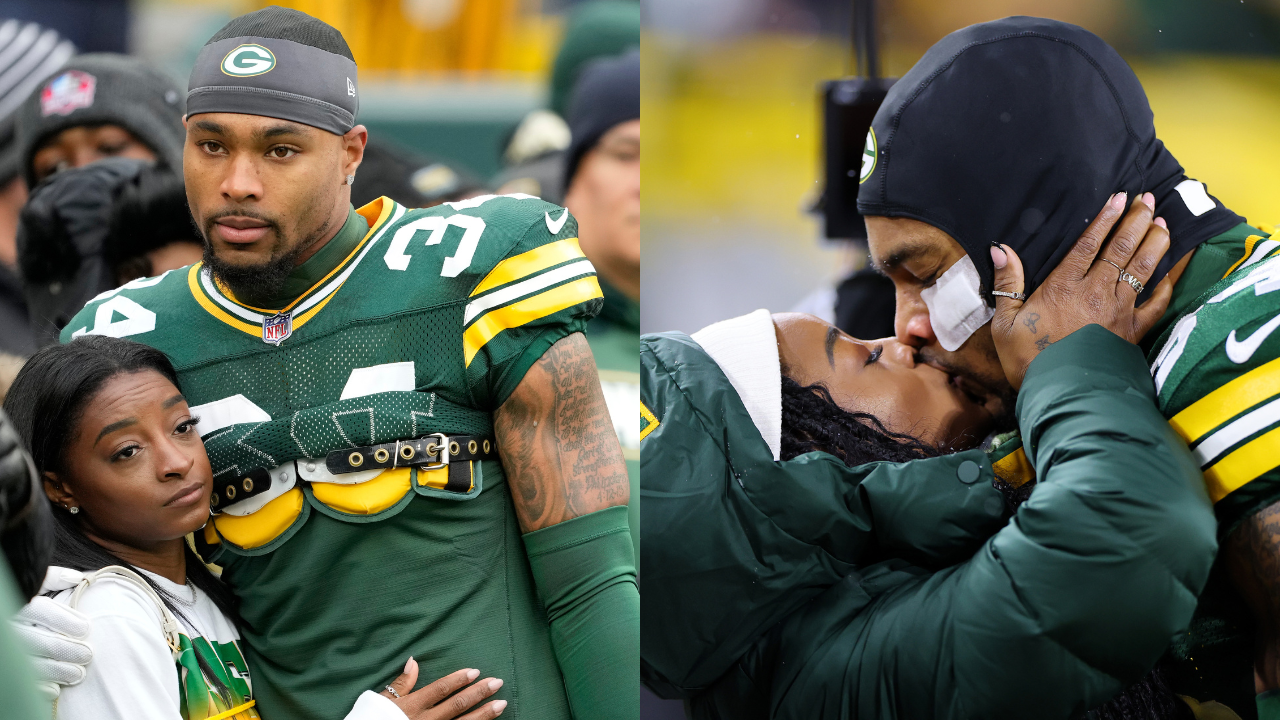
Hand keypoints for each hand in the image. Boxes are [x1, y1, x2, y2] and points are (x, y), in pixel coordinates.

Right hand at [12, 571, 91, 700]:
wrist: (7, 615)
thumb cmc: (24, 601)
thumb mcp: (33, 585)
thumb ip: (52, 579)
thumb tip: (78, 578)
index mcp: (18, 605)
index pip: (40, 610)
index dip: (64, 620)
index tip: (86, 628)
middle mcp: (10, 628)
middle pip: (38, 640)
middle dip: (66, 649)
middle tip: (88, 655)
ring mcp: (6, 651)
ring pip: (30, 663)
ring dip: (57, 671)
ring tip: (79, 673)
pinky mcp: (6, 668)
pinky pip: (21, 680)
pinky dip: (38, 687)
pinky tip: (56, 688)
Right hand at [379, 658, 505, 719]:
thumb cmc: (375, 719)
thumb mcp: (383, 702)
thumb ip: (401, 684)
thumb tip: (413, 661)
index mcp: (413, 707)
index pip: (441, 690)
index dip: (459, 680)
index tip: (476, 671)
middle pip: (457, 705)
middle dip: (479, 693)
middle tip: (497, 682)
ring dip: (484, 714)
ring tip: (502, 703)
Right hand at [990, 191, 1174, 388]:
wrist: (1059, 394)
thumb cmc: (1027, 360)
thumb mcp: (1005, 322)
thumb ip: (1006, 283)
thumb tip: (1000, 250)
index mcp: (1064, 287)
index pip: (1090, 244)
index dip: (1105, 218)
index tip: (1119, 197)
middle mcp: (1096, 293)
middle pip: (1122, 249)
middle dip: (1137, 221)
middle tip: (1148, 200)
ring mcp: (1118, 311)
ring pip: (1142, 269)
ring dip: (1154, 243)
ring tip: (1163, 224)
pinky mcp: (1132, 332)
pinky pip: (1156, 304)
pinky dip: (1166, 287)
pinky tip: (1171, 273)